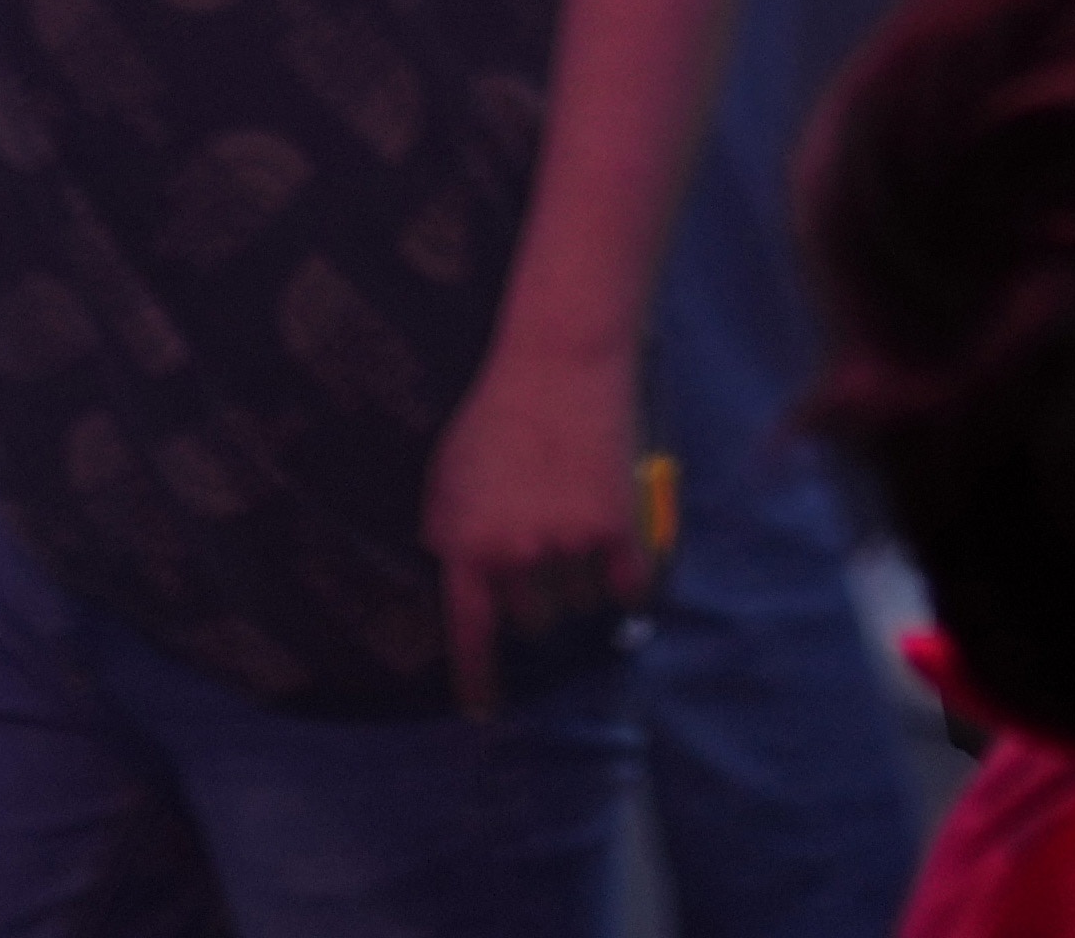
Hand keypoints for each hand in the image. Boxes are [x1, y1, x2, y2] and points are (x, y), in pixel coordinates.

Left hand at [422, 338, 654, 717]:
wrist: (558, 363)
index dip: (479, 679)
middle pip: (535, 620)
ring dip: (581, 578)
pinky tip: (618, 551)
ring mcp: (569, 544)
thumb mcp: (447, 477)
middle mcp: (516, 554)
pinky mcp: (618, 528)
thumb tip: (462, 592)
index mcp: (467, 545)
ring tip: (576, 518)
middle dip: (538, 595)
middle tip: (545, 548)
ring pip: (581, 602)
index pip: (471, 634)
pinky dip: (626, 579)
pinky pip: (627, 588)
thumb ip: (449, 537)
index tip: (485, 711)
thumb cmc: (496, 418)